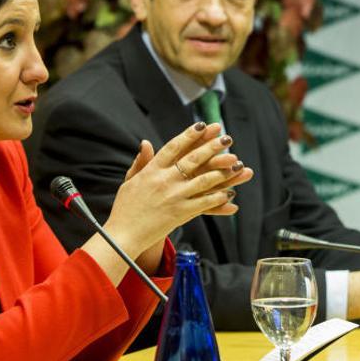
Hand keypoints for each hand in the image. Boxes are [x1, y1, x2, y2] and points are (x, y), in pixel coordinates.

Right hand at [105, 122, 253, 257]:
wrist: (123, 234)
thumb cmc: (125, 208)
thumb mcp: (129, 181)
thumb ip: (140, 162)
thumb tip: (145, 142)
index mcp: (151, 170)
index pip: (173, 147)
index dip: (189, 135)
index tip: (203, 125)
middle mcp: (164, 180)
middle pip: (193, 159)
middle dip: (212, 147)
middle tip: (227, 138)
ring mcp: (174, 196)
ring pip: (203, 180)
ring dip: (222, 171)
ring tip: (236, 164)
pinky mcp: (180, 213)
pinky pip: (203, 203)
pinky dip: (217, 197)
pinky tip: (229, 193)